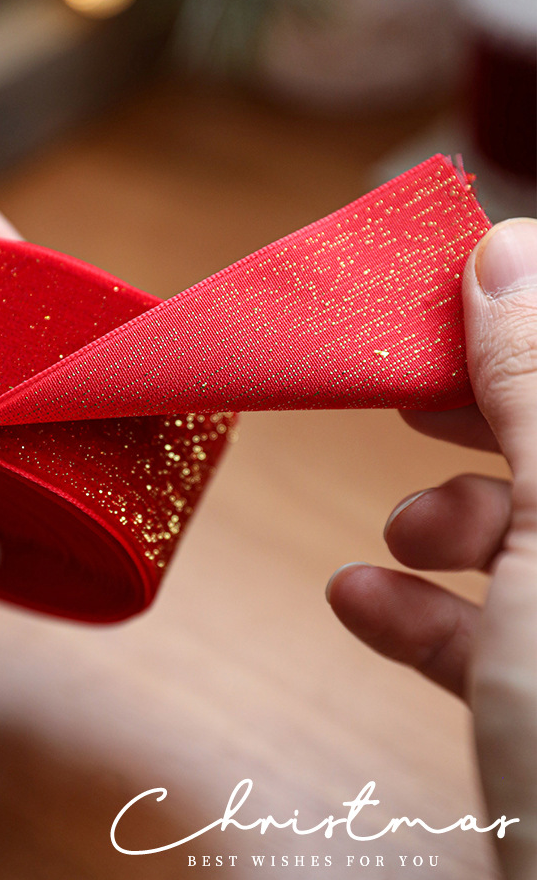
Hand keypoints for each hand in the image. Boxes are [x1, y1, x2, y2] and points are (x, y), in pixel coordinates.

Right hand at [326, 218, 536, 879]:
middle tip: (406, 394)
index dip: (529, 321)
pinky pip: (494, 629)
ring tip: (401, 535)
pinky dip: (421, 610)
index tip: (450, 295)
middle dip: (487, 419)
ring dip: (447, 521)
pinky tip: (360, 600)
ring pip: (533, 535)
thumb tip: (506, 250)